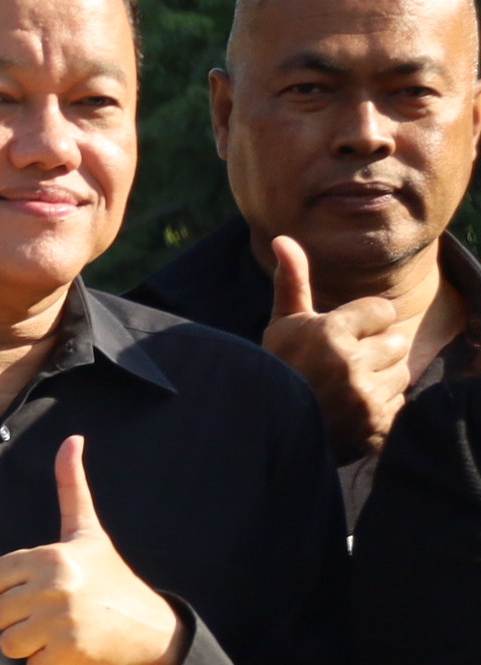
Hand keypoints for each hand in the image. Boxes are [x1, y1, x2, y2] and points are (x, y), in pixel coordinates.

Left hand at [0, 436, 189, 664]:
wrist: (150, 627)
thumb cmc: (109, 578)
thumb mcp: (87, 531)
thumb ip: (71, 487)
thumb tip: (71, 438)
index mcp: (50, 557)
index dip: (11, 587)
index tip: (40, 587)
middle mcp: (53, 586)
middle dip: (19, 619)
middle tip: (53, 613)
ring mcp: (60, 621)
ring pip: (7, 643)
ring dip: (30, 645)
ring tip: (59, 631)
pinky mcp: (68, 652)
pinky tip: (72, 650)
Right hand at [261, 232, 417, 461]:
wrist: (263, 426)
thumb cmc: (276, 368)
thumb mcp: (281, 325)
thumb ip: (293, 282)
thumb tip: (284, 238)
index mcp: (329, 333)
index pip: (382, 310)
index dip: (361, 323)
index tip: (336, 339)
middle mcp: (349, 364)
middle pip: (396, 342)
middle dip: (374, 352)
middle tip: (341, 367)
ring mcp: (364, 398)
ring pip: (400, 374)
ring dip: (379, 381)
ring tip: (346, 389)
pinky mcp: (374, 426)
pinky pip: (398, 406)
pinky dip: (379, 409)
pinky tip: (350, 410)